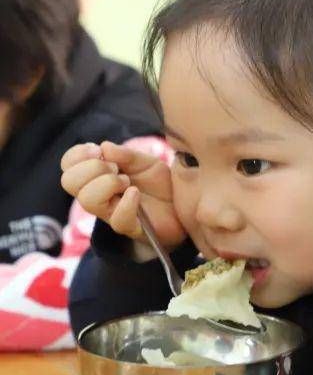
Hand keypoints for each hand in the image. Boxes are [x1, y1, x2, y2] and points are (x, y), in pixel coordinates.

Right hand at [60, 140, 186, 249]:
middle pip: (69, 181)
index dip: (77, 155)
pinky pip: (117, 218)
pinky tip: (136, 193)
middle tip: (116, 168)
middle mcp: (98, 196)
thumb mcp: (145, 162)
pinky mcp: (129, 227)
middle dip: (92, 168)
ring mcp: (111, 213)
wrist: (181, 207)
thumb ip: (126, 155)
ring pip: (88, 200)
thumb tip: (104, 147)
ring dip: (108, 183)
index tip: (96, 150)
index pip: (68, 166)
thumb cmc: (158, 184)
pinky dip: (127, 202)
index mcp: (97, 177)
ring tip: (127, 182)